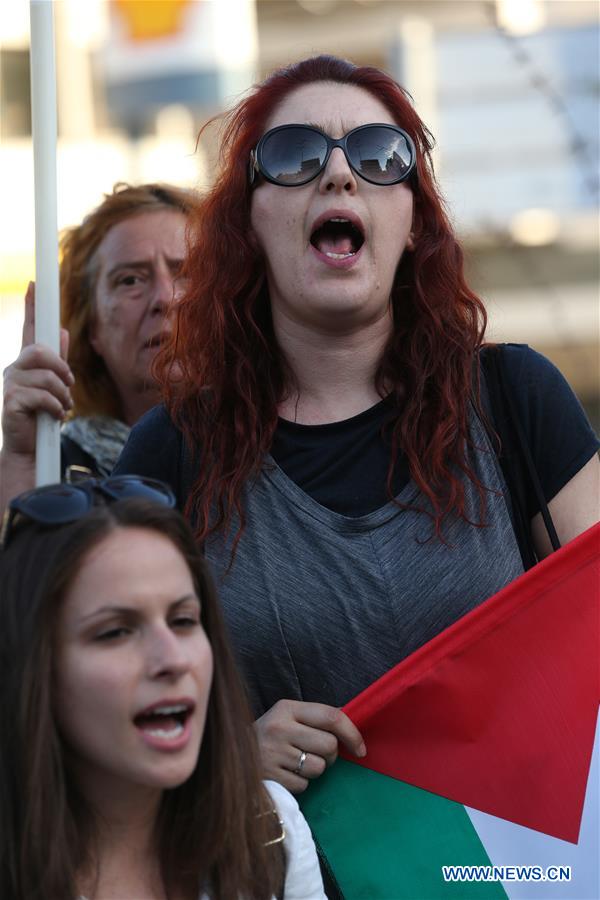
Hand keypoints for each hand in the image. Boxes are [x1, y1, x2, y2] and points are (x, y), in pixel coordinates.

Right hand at [2, 282, 72, 458]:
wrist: (30, 448)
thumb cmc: (42, 417)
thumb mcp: (55, 387)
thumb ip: (57, 362)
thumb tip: (61, 332)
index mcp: (27, 363)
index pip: (30, 330)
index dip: (32, 307)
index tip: (34, 284)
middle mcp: (15, 369)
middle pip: (40, 351)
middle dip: (61, 369)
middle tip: (68, 386)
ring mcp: (10, 384)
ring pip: (46, 376)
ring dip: (62, 394)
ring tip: (62, 408)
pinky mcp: (11, 401)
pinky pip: (43, 396)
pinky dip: (56, 408)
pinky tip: (53, 416)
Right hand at [254, 698, 365, 793]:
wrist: (230, 755)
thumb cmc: (268, 735)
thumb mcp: (288, 717)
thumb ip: (316, 718)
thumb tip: (350, 720)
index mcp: (287, 708)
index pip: (331, 716)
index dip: (352, 733)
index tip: (361, 749)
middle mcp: (279, 728)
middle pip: (329, 745)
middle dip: (330, 754)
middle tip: (315, 753)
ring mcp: (273, 754)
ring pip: (319, 768)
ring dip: (314, 770)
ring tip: (297, 763)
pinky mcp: (270, 777)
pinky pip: (304, 785)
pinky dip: (300, 783)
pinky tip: (286, 774)